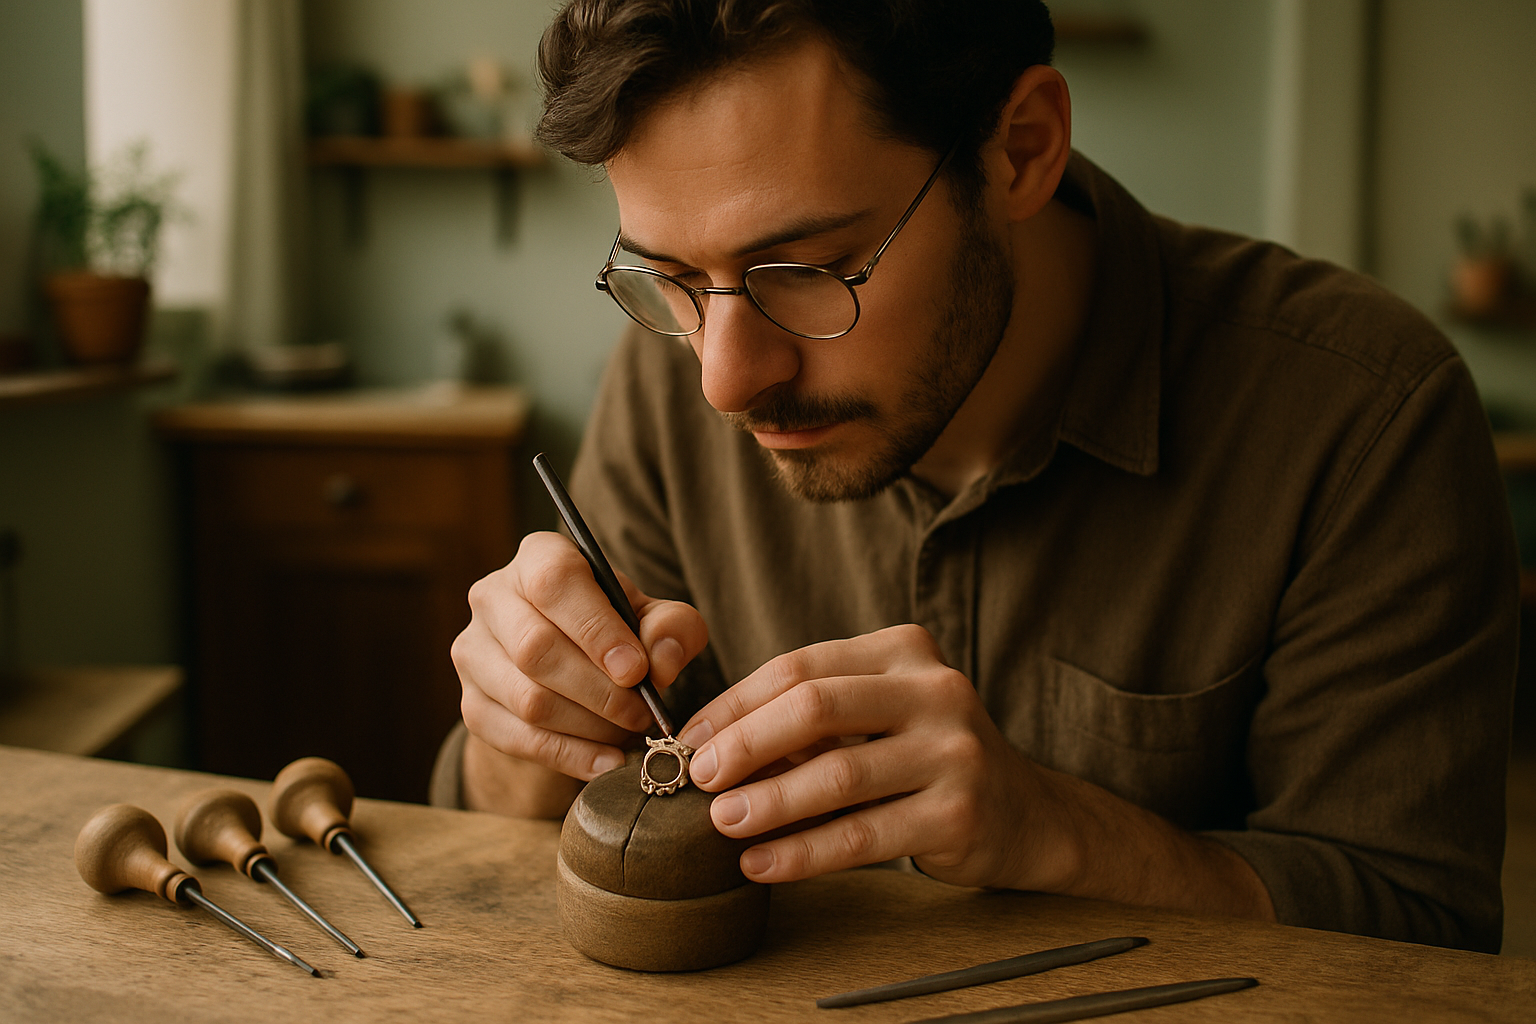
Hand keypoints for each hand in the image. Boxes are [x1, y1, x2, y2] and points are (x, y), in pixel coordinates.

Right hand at [452, 531, 708, 781]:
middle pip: (536, 648)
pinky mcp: (472, 704)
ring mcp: (474, 652)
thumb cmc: (617, 632)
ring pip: (527, 699)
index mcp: (538, 557)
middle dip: (599, 690)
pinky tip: (607, 760)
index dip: (596, 629)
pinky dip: (570, 755)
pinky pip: (518, 738)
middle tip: (642, 713)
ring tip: (628, 732)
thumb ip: (672, 628)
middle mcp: (493, 597)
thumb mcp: (655, 619)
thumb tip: (659, 661)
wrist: (573, 674)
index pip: (555, 583)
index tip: (636, 671)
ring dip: (588, 725)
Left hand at [676, 624, 1073, 889]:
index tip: (690, 740)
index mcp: (904, 651)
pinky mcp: (959, 814)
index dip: (735, 704)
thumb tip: (710, 749)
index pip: (801, 667)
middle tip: (699, 777)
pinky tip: (762, 864)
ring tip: (722, 823)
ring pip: (838, 775)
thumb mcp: (877, 719)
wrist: (1026, 815)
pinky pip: (862, 837)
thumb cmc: (926, 761)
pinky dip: (803, 852)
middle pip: (816, 706)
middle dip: (745, 743)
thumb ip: (809, 724)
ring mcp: (953, 751)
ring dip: (768, 801)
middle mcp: (935, 690)